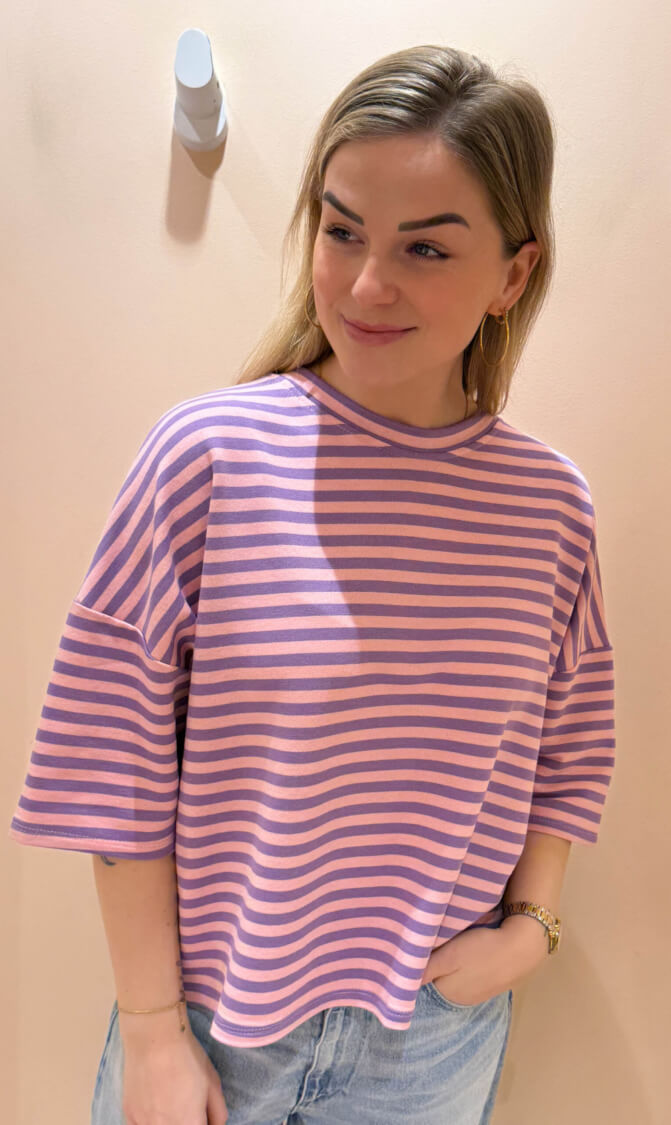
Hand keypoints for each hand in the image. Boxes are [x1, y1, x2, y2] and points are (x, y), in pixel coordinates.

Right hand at [122, 1025, 228, 1123]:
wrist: (154, 1037)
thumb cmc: (187, 1057)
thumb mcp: (213, 1083)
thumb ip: (218, 1113)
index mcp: (190, 1124)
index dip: (202, 1123)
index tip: (202, 1116)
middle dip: (186, 1121)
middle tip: (188, 1106)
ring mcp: (144, 1124)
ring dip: (168, 1121)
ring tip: (171, 1102)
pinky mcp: (129, 1115)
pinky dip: (149, 1121)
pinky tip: (155, 1106)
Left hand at [420, 916, 547, 1006]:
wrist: (523, 946)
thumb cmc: (482, 949)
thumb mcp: (449, 956)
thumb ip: (425, 969)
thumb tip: (400, 981)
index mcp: (448, 994)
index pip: (424, 978)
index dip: (420, 962)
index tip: (417, 945)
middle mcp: (461, 999)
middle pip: (439, 978)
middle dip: (435, 963)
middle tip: (435, 940)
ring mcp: (478, 993)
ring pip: (455, 975)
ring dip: (451, 963)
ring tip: (453, 942)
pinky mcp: (492, 982)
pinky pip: (470, 973)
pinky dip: (467, 963)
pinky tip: (471, 949)